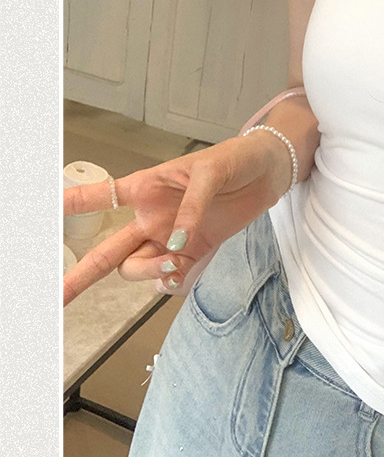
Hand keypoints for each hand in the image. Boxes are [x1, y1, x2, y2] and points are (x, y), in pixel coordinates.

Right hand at [62, 133, 289, 306]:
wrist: (268, 172)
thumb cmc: (233, 160)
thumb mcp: (208, 173)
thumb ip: (191, 208)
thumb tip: (177, 243)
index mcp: (145, 189)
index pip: (100, 197)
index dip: (70, 205)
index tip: (42, 215)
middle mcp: (151, 218)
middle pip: (109, 253)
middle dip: (81, 275)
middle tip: (59, 297)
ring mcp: (171, 238)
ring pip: (138, 269)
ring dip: (148, 272)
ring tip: (174, 261)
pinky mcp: (195, 251)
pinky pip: (171, 276)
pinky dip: (171, 279)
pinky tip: (181, 269)